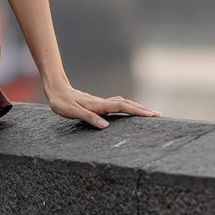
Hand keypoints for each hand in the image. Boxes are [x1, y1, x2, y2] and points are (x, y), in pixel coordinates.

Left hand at [46, 85, 160, 129]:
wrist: (56, 89)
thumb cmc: (62, 102)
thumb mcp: (71, 112)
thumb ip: (89, 118)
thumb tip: (106, 126)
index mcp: (98, 105)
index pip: (122, 107)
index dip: (136, 111)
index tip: (150, 115)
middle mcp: (102, 102)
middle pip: (127, 104)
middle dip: (142, 109)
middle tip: (158, 115)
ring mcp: (101, 102)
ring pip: (123, 103)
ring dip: (137, 107)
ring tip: (149, 113)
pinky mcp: (98, 103)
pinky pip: (117, 104)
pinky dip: (128, 107)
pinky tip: (130, 110)